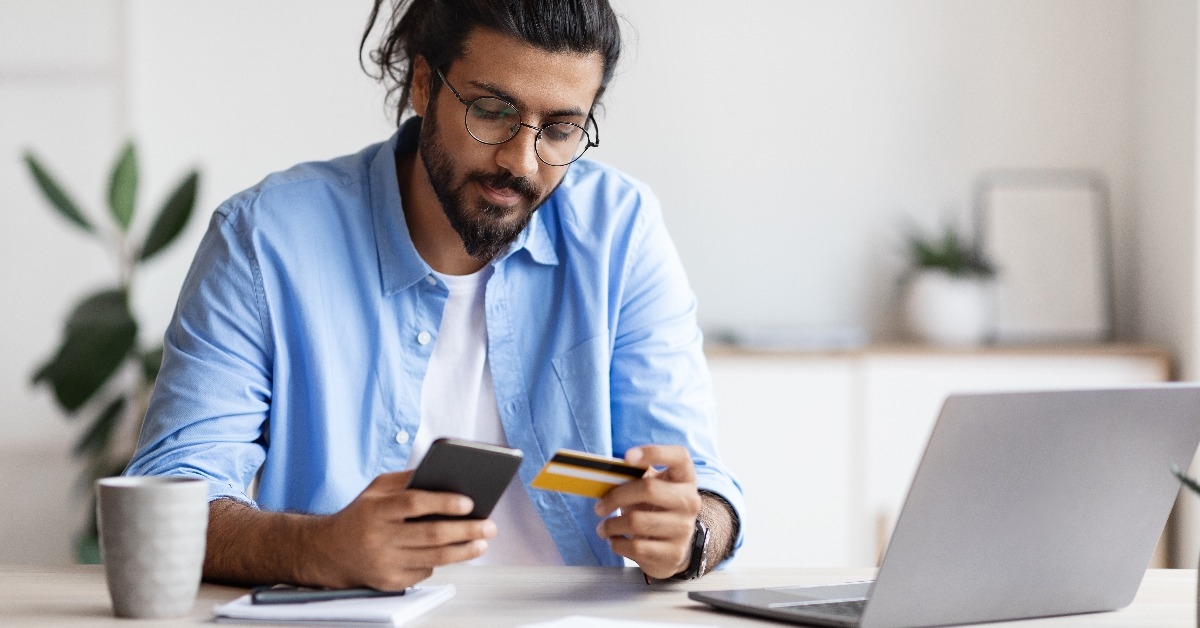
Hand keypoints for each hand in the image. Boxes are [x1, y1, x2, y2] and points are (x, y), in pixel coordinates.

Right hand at [308, 471, 495, 589]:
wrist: (328, 552)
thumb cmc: (360, 515)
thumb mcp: (376, 489)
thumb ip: (406, 479)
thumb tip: (444, 474)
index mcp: (375, 510)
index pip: (413, 504)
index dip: (443, 502)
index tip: (469, 502)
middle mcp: (378, 537)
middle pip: (431, 534)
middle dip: (466, 530)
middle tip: (489, 526)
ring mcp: (383, 563)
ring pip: (434, 558)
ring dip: (464, 551)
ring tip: (482, 542)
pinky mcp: (389, 582)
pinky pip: (424, 572)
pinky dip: (441, 561)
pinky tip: (454, 553)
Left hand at [593, 445, 700, 578]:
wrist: (672, 547)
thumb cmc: (654, 509)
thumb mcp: (650, 488)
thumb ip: (634, 477)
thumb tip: (604, 474)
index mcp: (685, 478)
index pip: (679, 456)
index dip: (654, 452)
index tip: (627, 457)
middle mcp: (690, 501)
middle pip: (649, 489)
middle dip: (616, 497)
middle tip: (599, 507)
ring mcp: (685, 529)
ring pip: (637, 522)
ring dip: (611, 525)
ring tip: (603, 528)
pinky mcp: (674, 554)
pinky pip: (637, 547)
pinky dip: (618, 544)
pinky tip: (616, 541)